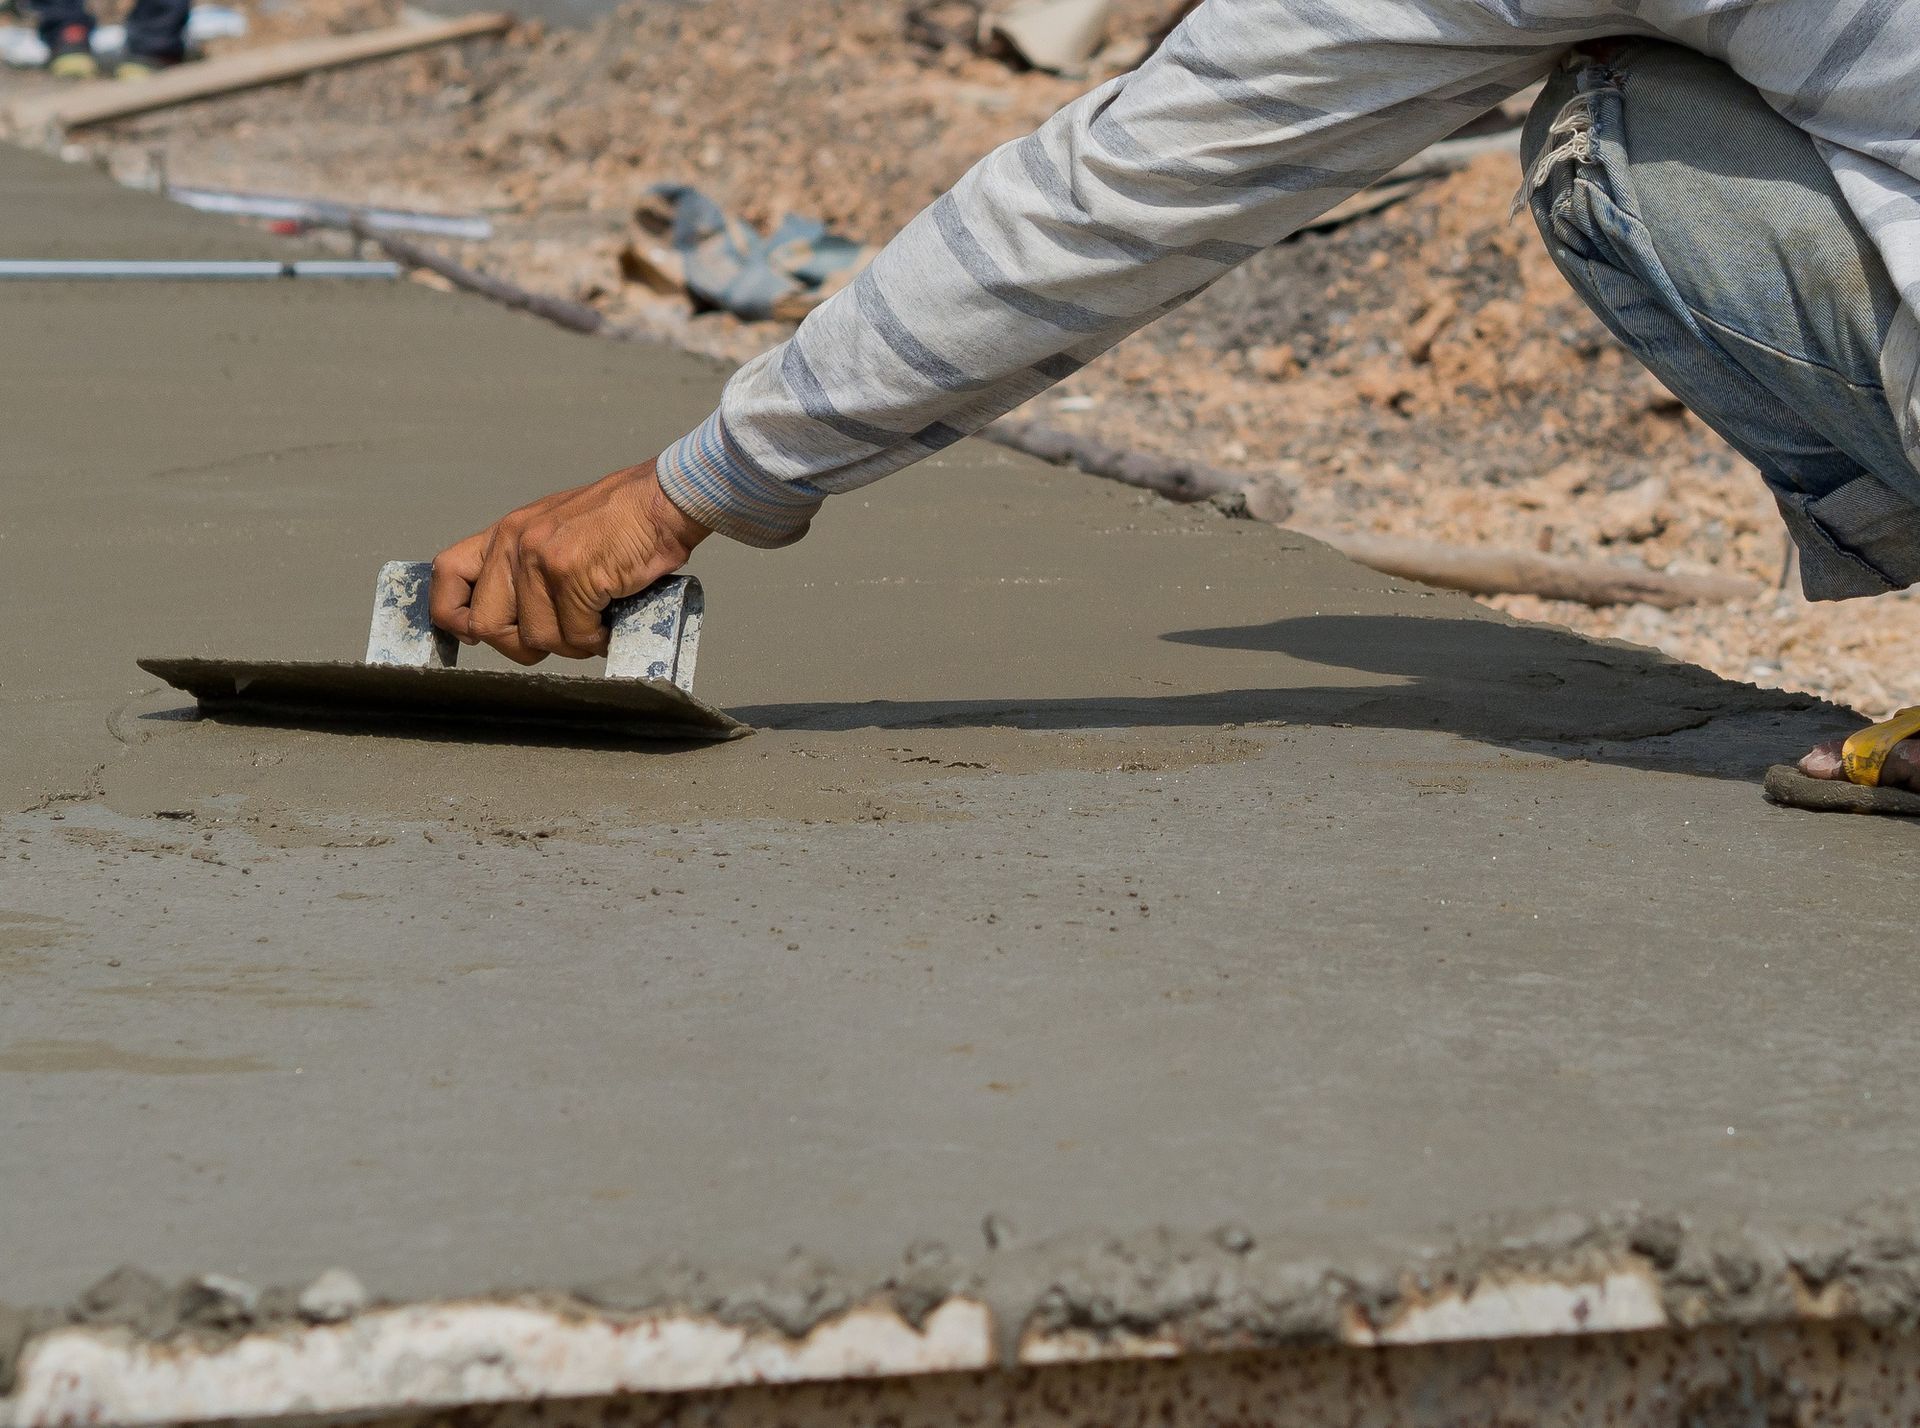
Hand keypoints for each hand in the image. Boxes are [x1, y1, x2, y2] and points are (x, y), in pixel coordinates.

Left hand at [430, 460, 710, 663]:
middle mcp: (514, 543)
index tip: (478, 634)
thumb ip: (527, 566)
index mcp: (506, 533)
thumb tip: (516, 623)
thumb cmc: (620, 521)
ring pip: (536, 638)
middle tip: (558, 635)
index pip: (446, 575)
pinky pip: (575, 635)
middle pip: (486, 625)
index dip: (454, 615)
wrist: (662, 502)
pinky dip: (598, 638)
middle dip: (522, 646)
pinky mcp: (572, 575)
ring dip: (571, 643)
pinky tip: (612, 619)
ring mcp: (541, 559)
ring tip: (596, 622)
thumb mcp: (556, 531)